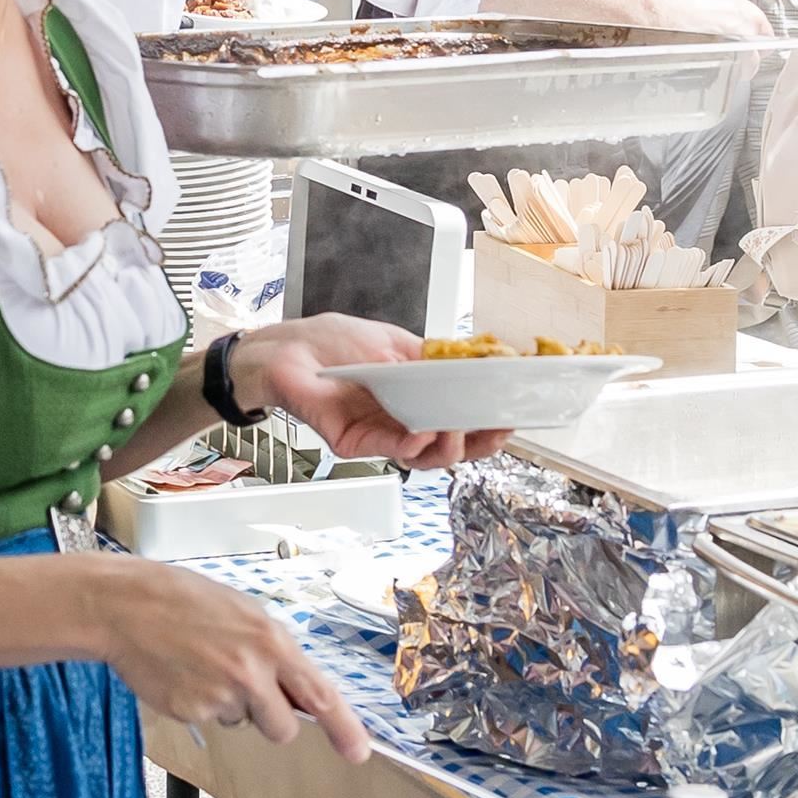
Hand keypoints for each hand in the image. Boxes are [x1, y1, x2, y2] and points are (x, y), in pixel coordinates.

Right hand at [92, 557, 366, 759]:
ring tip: (201, 666)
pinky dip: (199, 704)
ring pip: (242, 722)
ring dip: (230, 706)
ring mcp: (219, 696)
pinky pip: (209, 721)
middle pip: (283, 728)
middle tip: (243, 687)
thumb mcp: (242, 612)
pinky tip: (181, 674)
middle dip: (270, 718)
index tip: (359, 752)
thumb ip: (274, 652)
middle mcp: (251, 672)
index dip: (345, 729)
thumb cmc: (183, 600)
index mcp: (270, 642)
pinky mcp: (191, 712)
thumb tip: (297, 689)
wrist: (124, 605)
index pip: (320, 696)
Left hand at [230, 316, 510, 469]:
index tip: (513, 414)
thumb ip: (430, 358)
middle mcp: (401, 422)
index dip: (488, 422)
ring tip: (461, 429)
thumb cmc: (332, 343)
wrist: (285, 348)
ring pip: (425, 455)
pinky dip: (412, 444)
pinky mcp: (353, 443)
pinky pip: (389, 450)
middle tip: (497, 430)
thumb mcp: (393, 342)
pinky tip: (425, 432)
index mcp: (416, 399)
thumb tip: (473, 363)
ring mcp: (378, 436)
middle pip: (450, 446)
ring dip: (449, 445)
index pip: (460, 418)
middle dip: (479, 442)